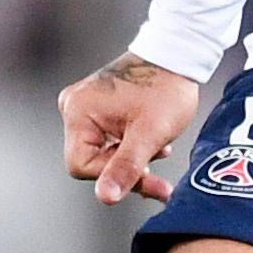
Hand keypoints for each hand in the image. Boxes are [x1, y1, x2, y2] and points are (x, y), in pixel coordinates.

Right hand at [58, 53, 202, 204]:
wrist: (179, 56)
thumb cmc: (166, 89)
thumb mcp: (149, 134)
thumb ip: (126, 167)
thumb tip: (105, 197)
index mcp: (78, 112)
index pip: (81, 166)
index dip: (112, 175)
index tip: (145, 176)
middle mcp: (73, 107)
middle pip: (91, 160)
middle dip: (126, 170)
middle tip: (157, 177)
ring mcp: (85, 105)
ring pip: (102, 151)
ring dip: (131, 160)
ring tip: (159, 150)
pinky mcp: (98, 105)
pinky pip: (107, 138)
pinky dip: (129, 146)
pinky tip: (152, 144)